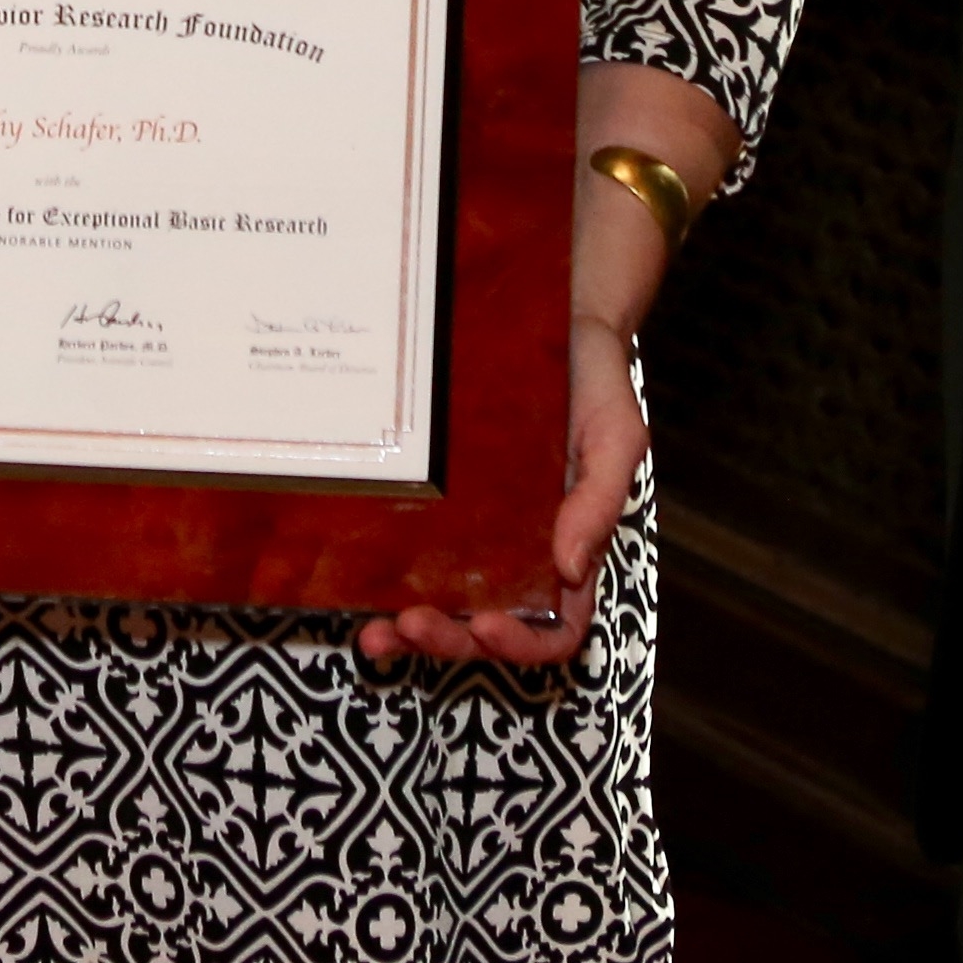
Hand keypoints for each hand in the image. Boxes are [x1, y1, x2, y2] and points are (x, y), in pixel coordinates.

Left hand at [358, 315, 644, 674]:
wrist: (553, 317)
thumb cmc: (594, 380)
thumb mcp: (614, 436)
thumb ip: (599, 501)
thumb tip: (572, 569)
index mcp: (567, 548)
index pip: (555, 630)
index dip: (522, 644)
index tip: (486, 624)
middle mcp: (516, 553)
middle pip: (485, 630)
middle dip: (448, 641)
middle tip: (409, 625)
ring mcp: (470, 531)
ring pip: (441, 606)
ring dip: (408, 630)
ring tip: (375, 632)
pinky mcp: (433, 501)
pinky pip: (406, 555)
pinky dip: (379, 581)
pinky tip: (349, 583)